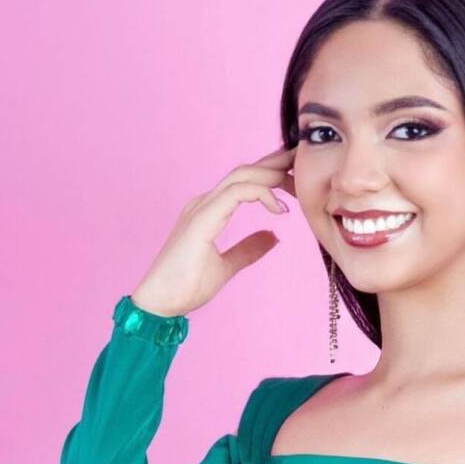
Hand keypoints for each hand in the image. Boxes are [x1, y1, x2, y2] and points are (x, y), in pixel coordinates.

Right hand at [130, 146, 297, 317]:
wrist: (160, 302)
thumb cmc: (185, 286)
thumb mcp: (227, 266)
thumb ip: (248, 249)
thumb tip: (273, 236)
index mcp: (209, 211)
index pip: (244, 182)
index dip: (271, 175)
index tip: (297, 179)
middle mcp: (205, 203)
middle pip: (245, 172)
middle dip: (276, 164)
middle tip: (303, 161)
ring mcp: (201, 208)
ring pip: (241, 177)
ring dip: (272, 174)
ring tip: (297, 180)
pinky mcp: (202, 219)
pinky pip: (236, 193)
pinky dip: (261, 194)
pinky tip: (280, 209)